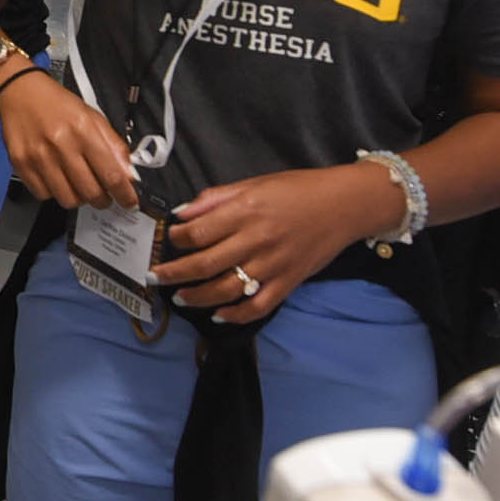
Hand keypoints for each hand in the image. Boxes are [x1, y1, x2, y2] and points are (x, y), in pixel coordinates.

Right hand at [0, 68, 137, 210]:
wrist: (19, 91)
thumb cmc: (57, 103)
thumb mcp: (92, 116)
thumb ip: (113, 145)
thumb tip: (129, 174)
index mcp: (83, 130)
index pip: (111, 174)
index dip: (124, 194)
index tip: (129, 201)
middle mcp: (61, 145)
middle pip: (90, 193)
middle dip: (102, 199)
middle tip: (103, 195)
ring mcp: (38, 157)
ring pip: (67, 200)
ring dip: (79, 198)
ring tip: (78, 185)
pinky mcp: (21, 165)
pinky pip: (44, 195)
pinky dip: (54, 192)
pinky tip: (56, 178)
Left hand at [149, 162, 399, 322]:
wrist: (345, 205)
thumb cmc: (297, 190)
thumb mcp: (253, 184)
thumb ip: (216, 198)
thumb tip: (182, 213)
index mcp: (245, 211)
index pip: (198, 232)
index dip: (176, 240)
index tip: (167, 241)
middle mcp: (256, 240)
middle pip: (205, 264)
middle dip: (174, 274)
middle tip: (154, 277)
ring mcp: (273, 264)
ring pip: (227, 289)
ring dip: (198, 297)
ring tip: (180, 298)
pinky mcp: (289, 282)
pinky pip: (258, 305)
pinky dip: (236, 315)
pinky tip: (219, 316)